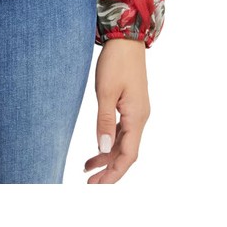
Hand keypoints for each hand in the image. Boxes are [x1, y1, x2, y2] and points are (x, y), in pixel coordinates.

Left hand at [83, 37, 150, 182]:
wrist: (126, 39)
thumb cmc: (116, 62)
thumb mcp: (106, 92)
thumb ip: (104, 121)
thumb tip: (105, 149)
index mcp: (137, 117)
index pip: (129, 155)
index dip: (114, 173)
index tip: (97, 186)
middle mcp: (140, 118)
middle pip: (127, 153)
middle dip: (109, 170)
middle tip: (90, 184)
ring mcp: (136, 112)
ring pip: (123, 143)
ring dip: (107, 157)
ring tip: (86, 169)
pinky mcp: (130, 105)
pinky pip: (122, 131)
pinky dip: (109, 142)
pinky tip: (97, 148)